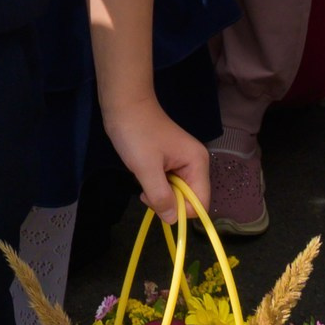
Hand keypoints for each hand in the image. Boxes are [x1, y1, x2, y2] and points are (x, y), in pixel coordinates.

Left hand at [102, 92, 208, 225]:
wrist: (123, 103)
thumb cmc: (136, 133)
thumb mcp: (146, 168)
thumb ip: (161, 196)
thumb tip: (172, 220)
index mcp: (198, 163)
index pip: (201, 204)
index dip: (180, 210)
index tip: (157, 200)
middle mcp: (196, 163)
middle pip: (189, 199)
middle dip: (168, 201)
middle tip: (145, 190)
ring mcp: (184, 161)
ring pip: (177, 192)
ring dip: (159, 192)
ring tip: (142, 178)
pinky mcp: (171, 160)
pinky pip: (169, 182)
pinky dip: (156, 184)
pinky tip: (144, 173)